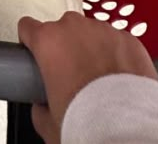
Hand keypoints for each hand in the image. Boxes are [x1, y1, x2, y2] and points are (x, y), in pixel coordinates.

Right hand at [19, 12, 157, 142]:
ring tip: (100, 80)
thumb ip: (39, 106)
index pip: (28, 26)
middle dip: (66, 47)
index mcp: (49, 41)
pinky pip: (117, 42)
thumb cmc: (88, 121)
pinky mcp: (129, 39)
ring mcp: (104, 30)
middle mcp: (75, 28)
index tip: (36, 53)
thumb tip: (42, 106)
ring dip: (92, 49)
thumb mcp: (48, 122)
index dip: (30, 42)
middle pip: (63, 29)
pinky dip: (117, 55)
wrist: (129, 130)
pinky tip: (119, 80)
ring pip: (92, 34)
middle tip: (72, 76)